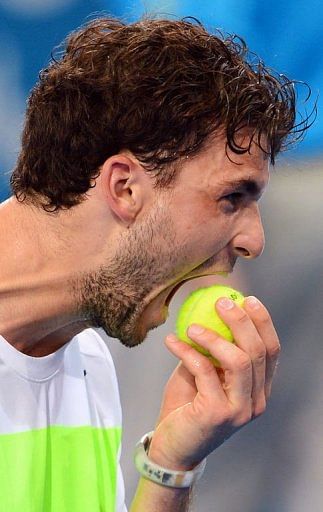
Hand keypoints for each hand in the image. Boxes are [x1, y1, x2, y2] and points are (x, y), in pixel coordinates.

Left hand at [148, 296, 280, 470]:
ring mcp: (240, 410)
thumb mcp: (204, 374)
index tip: (248, 299)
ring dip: (214, 337)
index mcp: (258, 390)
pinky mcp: (217, 413)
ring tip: (191, 326)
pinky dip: (187, 351)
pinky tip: (172, 342)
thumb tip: (208, 313)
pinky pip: (205, 370)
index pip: (271, 351)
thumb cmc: (187, 407)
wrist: (172, 447)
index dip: (263, 322)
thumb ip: (212, 351)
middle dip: (241, 321)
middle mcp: (256, 401)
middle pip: (258, 352)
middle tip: (222, 303)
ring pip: (239, 361)